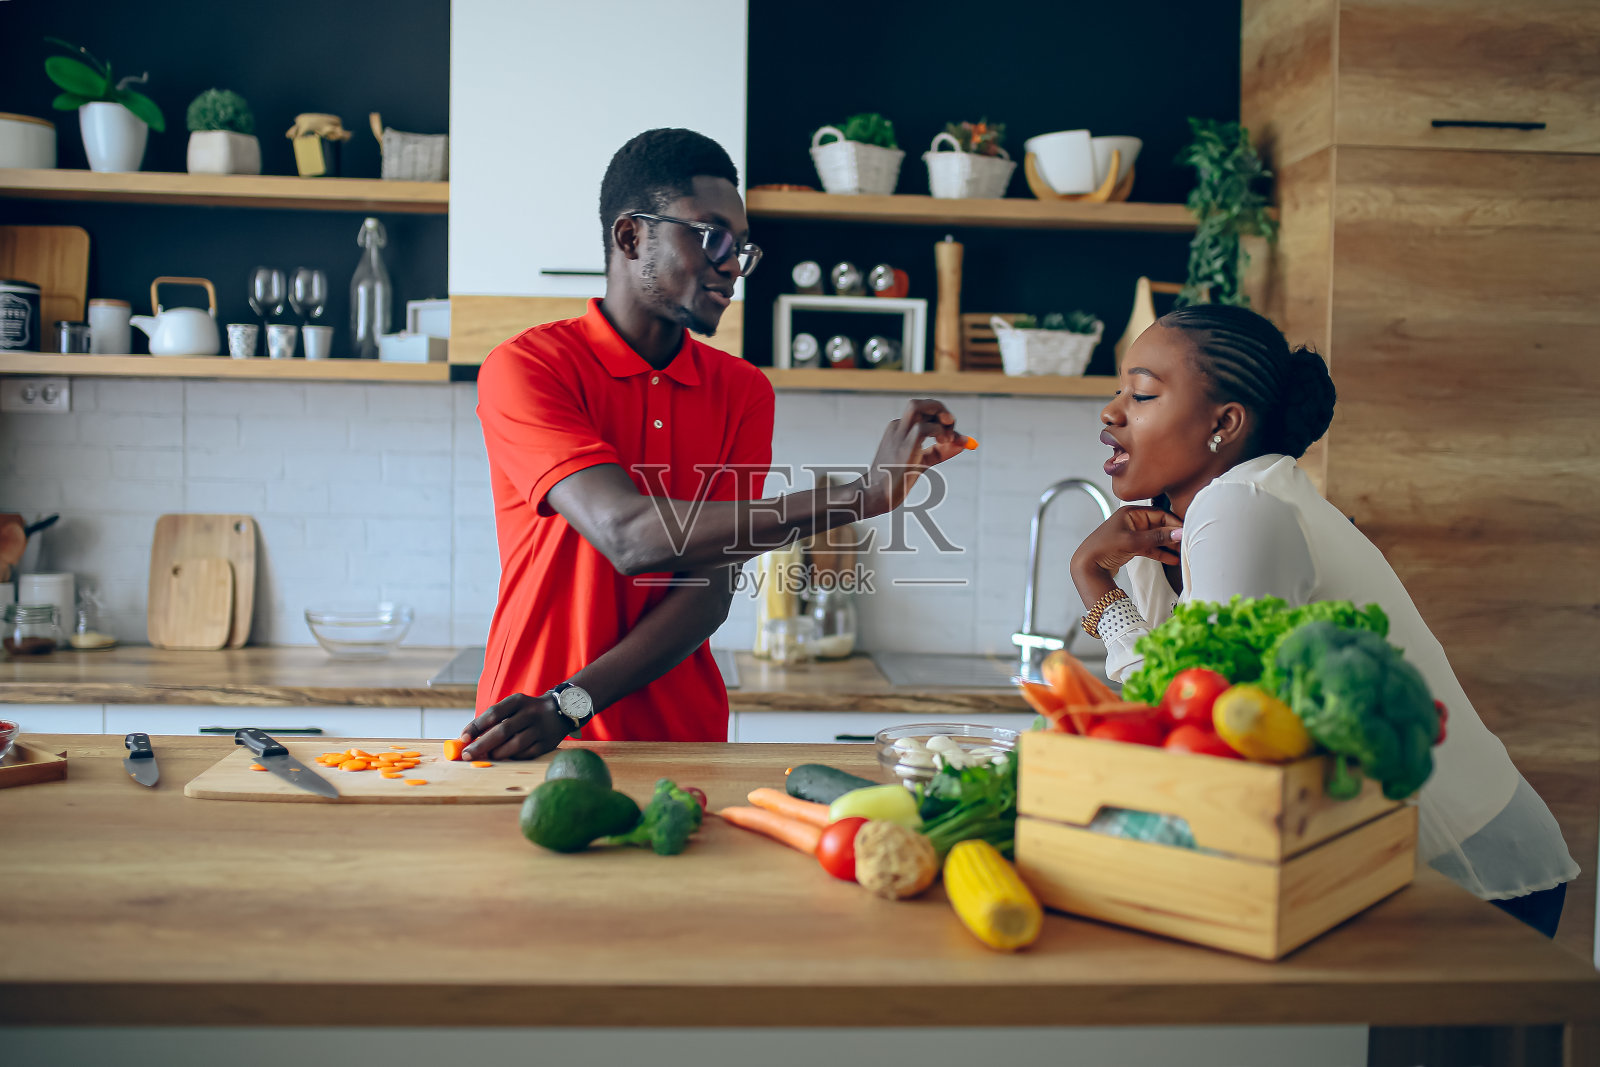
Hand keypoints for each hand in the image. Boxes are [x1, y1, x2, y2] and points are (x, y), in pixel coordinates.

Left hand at [458, 692, 571, 759]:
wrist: (561, 710)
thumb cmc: (527, 711)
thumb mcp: (513, 706)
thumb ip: (494, 719)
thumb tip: (469, 739)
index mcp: (518, 701)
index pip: (494, 713)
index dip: (476, 726)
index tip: (463, 738)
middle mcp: (530, 713)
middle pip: (502, 731)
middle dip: (481, 744)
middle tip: (467, 754)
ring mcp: (540, 729)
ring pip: (515, 745)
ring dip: (497, 753)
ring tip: (488, 756)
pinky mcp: (547, 743)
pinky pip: (526, 754)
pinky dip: (513, 757)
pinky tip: (506, 757)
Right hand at [859, 399, 970, 516]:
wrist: (876, 495)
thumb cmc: (896, 480)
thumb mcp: (922, 462)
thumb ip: (941, 451)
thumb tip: (964, 443)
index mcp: (899, 429)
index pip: (924, 412)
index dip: (943, 420)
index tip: (955, 438)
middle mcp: (898, 427)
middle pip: (919, 403)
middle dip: (940, 409)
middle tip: (950, 427)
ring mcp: (899, 435)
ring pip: (917, 406)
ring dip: (938, 414)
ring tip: (946, 434)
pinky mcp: (905, 446)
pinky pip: (923, 428)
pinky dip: (939, 432)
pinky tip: (943, 443)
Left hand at [1071, 505, 1183, 582]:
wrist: (1086, 566)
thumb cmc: (1103, 548)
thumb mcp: (1133, 541)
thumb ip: (1157, 537)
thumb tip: (1179, 533)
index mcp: (1131, 513)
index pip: (1160, 514)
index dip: (1174, 523)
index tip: (1187, 531)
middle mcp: (1132, 521)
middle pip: (1160, 526)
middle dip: (1173, 535)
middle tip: (1187, 543)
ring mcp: (1132, 534)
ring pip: (1156, 538)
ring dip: (1169, 545)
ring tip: (1183, 552)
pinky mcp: (1132, 547)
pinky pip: (1151, 548)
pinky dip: (1161, 553)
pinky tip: (1172, 559)